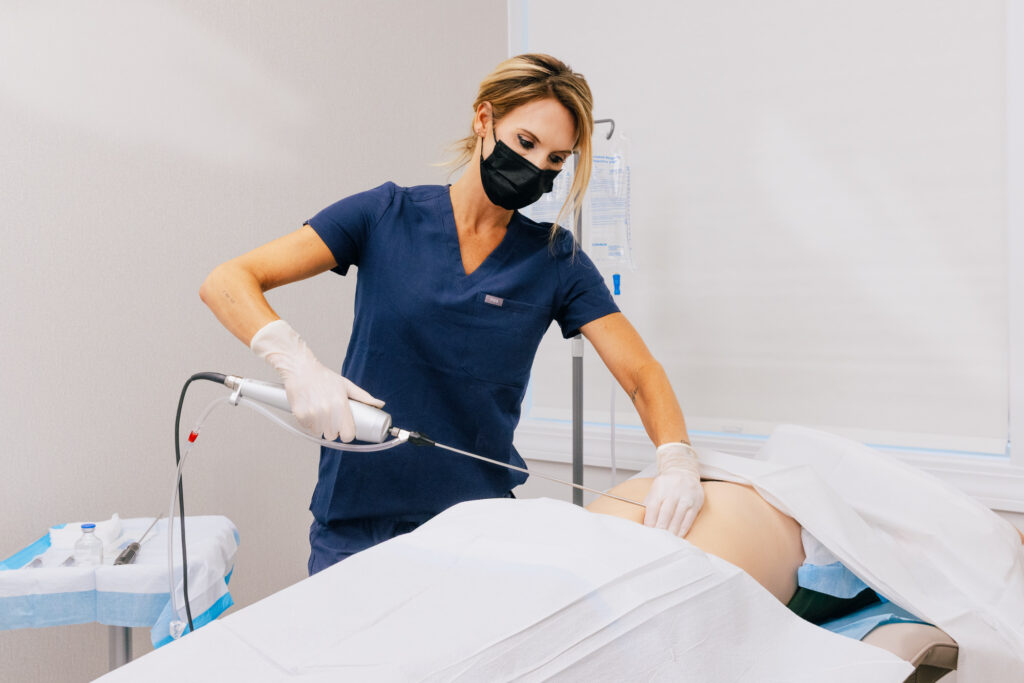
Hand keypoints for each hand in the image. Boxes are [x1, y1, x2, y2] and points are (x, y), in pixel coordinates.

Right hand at [250, 319, 383, 441]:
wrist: (300, 368)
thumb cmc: (324, 377)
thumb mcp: (346, 385)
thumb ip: (363, 397)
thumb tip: (380, 404)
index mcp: (340, 404)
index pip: (347, 434)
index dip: (347, 435)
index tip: (345, 432)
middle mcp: (327, 410)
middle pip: (332, 436)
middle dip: (333, 431)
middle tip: (332, 421)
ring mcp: (312, 413)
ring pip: (319, 433)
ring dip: (320, 428)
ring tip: (320, 415)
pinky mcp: (300, 414)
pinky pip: (307, 428)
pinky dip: (309, 424)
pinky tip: (310, 413)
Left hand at [642, 442, 704, 536]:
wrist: (684, 472)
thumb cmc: (666, 485)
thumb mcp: (655, 489)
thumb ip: (649, 504)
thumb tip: (643, 522)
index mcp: (660, 488)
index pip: (653, 507)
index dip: (650, 521)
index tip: (648, 532)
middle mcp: (674, 492)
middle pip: (666, 513)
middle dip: (661, 528)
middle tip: (656, 540)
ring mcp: (686, 498)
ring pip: (678, 518)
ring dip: (672, 531)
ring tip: (667, 541)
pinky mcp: (696, 503)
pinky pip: (689, 519)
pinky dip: (683, 530)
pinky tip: (678, 536)